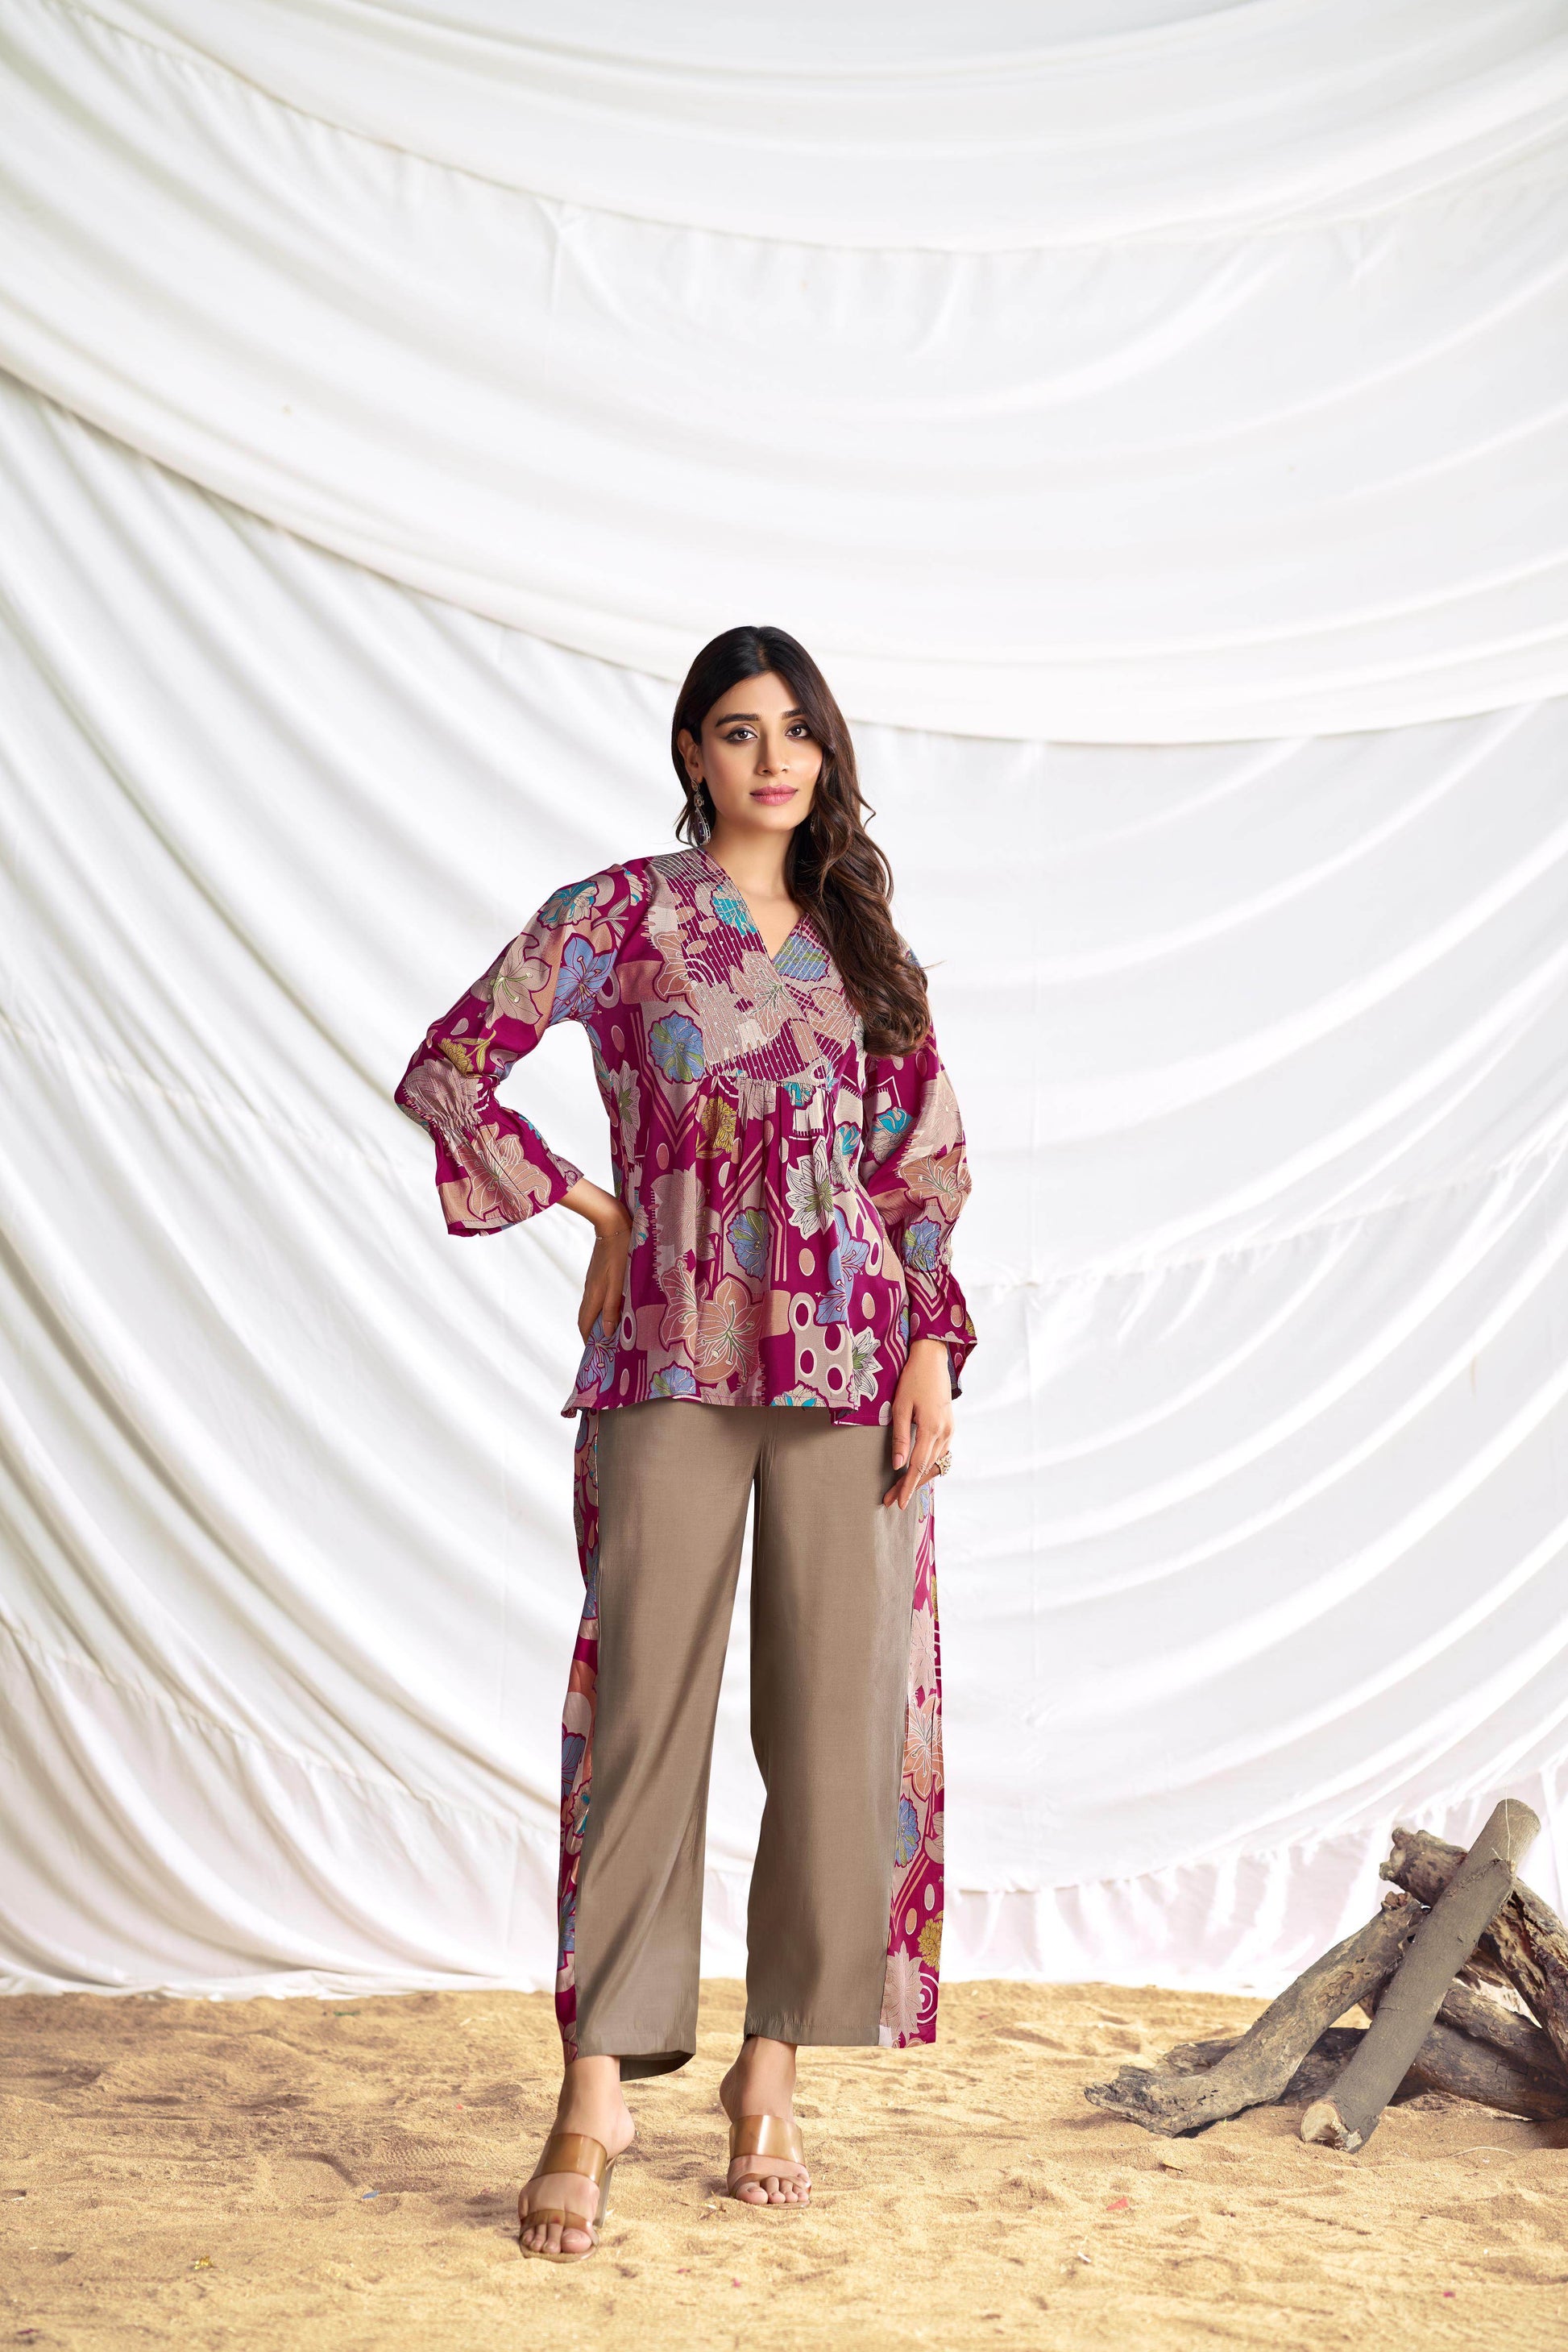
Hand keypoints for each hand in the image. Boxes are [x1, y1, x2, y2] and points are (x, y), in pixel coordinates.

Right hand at [563, 1178, 632, 1341]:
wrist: (613, 1224)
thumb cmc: (620, 1253)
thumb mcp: (619, 1283)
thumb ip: (612, 1308)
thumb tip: (606, 1333)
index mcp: (594, 1295)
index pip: (585, 1324)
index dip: (588, 1340)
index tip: (594, 1354)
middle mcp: (591, 1290)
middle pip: (587, 1318)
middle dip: (593, 1334)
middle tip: (604, 1347)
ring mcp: (594, 1281)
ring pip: (593, 1307)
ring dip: (599, 1321)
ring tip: (611, 1332)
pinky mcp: (599, 1274)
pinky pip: (598, 1297)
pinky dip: (603, 1308)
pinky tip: (615, 1308)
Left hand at [882, 1338, 953, 1509]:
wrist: (933, 1360)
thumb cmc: (912, 1379)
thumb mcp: (900, 1406)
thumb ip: (900, 1436)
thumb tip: (899, 1465)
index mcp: (931, 1427)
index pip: (917, 1465)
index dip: (907, 1486)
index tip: (898, 1503)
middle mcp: (945, 1432)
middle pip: (926, 1468)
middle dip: (909, 1486)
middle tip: (891, 1501)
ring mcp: (950, 1430)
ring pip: (936, 1464)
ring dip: (919, 1478)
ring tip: (901, 1490)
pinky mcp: (950, 1427)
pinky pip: (941, 1454)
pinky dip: (930, 1466)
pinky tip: (919, 1472)